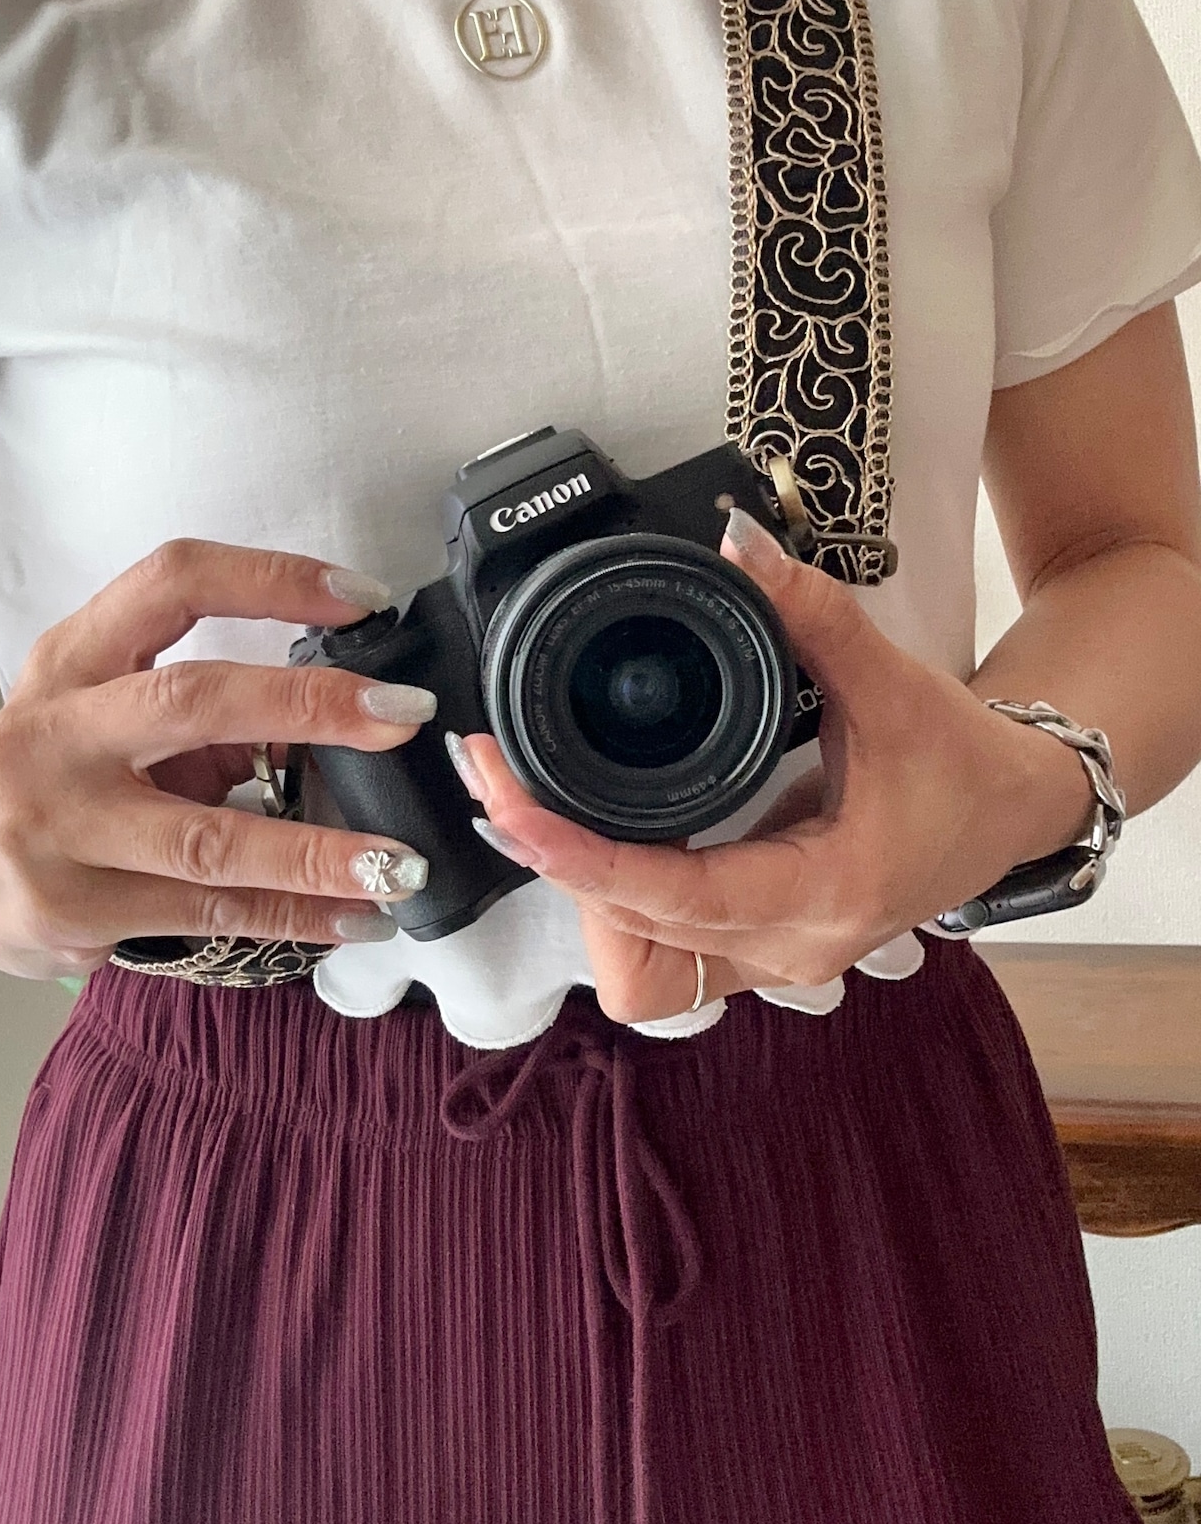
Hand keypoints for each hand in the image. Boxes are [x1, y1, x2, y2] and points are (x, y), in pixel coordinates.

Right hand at [0, 540, 436, 977]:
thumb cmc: (63, 772)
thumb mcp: (110, 710)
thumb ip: (211, 707)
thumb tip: (348, 712)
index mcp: (72, 658)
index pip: (173, 582)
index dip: (273, 580)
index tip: (365, 597)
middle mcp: (52, 734)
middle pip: (190, 700)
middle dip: (311, 705)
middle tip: (405, 718)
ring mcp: (55, 828)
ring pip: (207, 839)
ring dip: (319, 854)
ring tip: (400, 865)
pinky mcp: (73, 911)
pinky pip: (208, 913)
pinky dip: (295, 917)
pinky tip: (356, 917)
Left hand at [454, 510, 1090, 1022]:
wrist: (1012, 811)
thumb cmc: (961, 761)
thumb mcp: (893, 683)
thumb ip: (811, 613)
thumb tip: (738, 546)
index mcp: (824, 891)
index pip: (671, 895)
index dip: (578, 855)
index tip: (512, 804)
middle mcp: (793, 948)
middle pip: (635, 956)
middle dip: (565, 877)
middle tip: (516, 792)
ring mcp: (777, 964)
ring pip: (644, 977)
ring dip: (591, 907)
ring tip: (553, 818)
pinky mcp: (763, 955)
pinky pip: (665, 961)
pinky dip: (622, 911)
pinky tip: (598, 844)